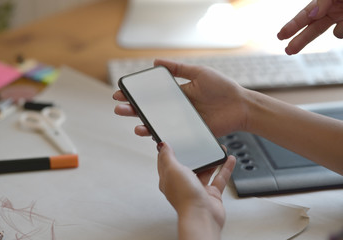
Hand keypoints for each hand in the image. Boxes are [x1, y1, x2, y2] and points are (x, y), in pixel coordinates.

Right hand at [113, 59, 249, 136]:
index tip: (122, 93)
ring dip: (143, 124)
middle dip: (133, 109)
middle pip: (151, 110)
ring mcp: (182, 121)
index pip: (152, 95)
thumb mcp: (199, 73)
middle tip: (119, 108)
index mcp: (177, 93)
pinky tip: (149, 133)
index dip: (136, 95)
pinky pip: (172, 134)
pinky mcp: (189, 132)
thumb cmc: (222, 87)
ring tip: (132, 123)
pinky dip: (159, 135)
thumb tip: (155, 62)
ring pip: (158, 123)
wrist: (241, 106)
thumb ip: (178, 69)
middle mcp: (177, 108)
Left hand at [157, 142, 235, 239]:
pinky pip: (219, 178)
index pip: (167, 162)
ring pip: (205, 170)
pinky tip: (229, 159)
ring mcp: (198, 189)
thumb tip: (162, 145)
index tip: (173, 140)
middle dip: (194, 154)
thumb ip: (167, 157)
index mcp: (169, 179)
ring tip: (217, 149)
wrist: (202, 216)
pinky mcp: (211, 194)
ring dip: (211, 160)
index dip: (170, 151)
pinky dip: (225, 168)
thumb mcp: (172, 170)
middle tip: (199, 143)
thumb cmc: (185, 197)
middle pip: (189, 165)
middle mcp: (183, 184)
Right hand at [277, 0, 342, 54]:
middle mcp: (332, 10)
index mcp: (324, 1)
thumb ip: (322, 1)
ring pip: (327, 33)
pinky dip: (342, 30)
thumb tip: (312, 15)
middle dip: (299, 40)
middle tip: (289, 50)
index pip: (306, 15)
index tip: (281, 36)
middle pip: (313, 28)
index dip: (293, 25)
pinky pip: (340, 33)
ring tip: (329, 26)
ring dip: (321, 36)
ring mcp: (341, 19)